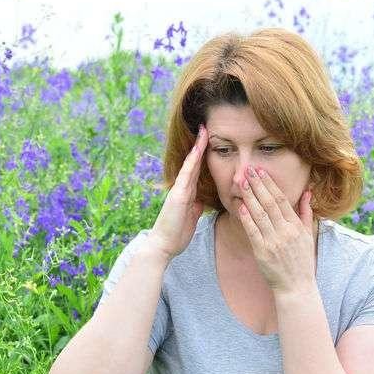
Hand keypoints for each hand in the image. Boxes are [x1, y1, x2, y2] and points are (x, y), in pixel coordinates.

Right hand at [147, 123, 207, 259]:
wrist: (163, 245)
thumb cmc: (177, 234)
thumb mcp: (191, 217)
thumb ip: (195, 206)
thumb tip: (201, 200)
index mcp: (187, 193)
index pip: (197, 171)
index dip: (203, 156)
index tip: (210, 141)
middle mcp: (182, 188)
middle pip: (194, 162)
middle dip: (200, 146)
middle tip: (206, 128)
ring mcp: (179, 190)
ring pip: (190, 164)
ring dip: (197, 148)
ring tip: (204, 131)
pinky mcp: (178, 196)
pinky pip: (187, 175)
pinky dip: (192, 161)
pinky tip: (198, 150)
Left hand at [237, 165, 316, 295]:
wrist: (296, 286)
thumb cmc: (302, 260)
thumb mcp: (308, 235)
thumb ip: (306, 212)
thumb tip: (308, 192)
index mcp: (296, 226)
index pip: (282, 199)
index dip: (270, 184)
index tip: (261, 171)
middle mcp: (286, 232)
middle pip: (269, 203)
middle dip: (258, 185)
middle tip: (248, 170)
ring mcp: (274, 242)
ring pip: (260, 214)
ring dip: (250, 197)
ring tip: (242, 183)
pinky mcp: (262, 252)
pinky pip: (253, 232)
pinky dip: (247, 219)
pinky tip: (241, 206)